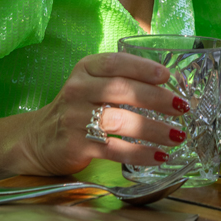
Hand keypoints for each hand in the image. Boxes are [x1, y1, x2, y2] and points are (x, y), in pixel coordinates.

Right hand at [16, 52, 188, 176]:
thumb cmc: (78, 109)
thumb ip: (123, 81)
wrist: (39, 139)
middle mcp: (78, 90)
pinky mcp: (77, 145)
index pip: (116, 63)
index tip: (167, 76)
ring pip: (121, 121)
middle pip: (122, 90)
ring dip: (154, 129)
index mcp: (85, 69)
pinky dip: (141, 154)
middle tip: (182, 108)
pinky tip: (159, 156)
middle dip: (157, 99)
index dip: (143, 68)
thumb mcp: (92, 86)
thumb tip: (172, 86)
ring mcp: (76, 118)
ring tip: (177, 136)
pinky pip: (115, 149)